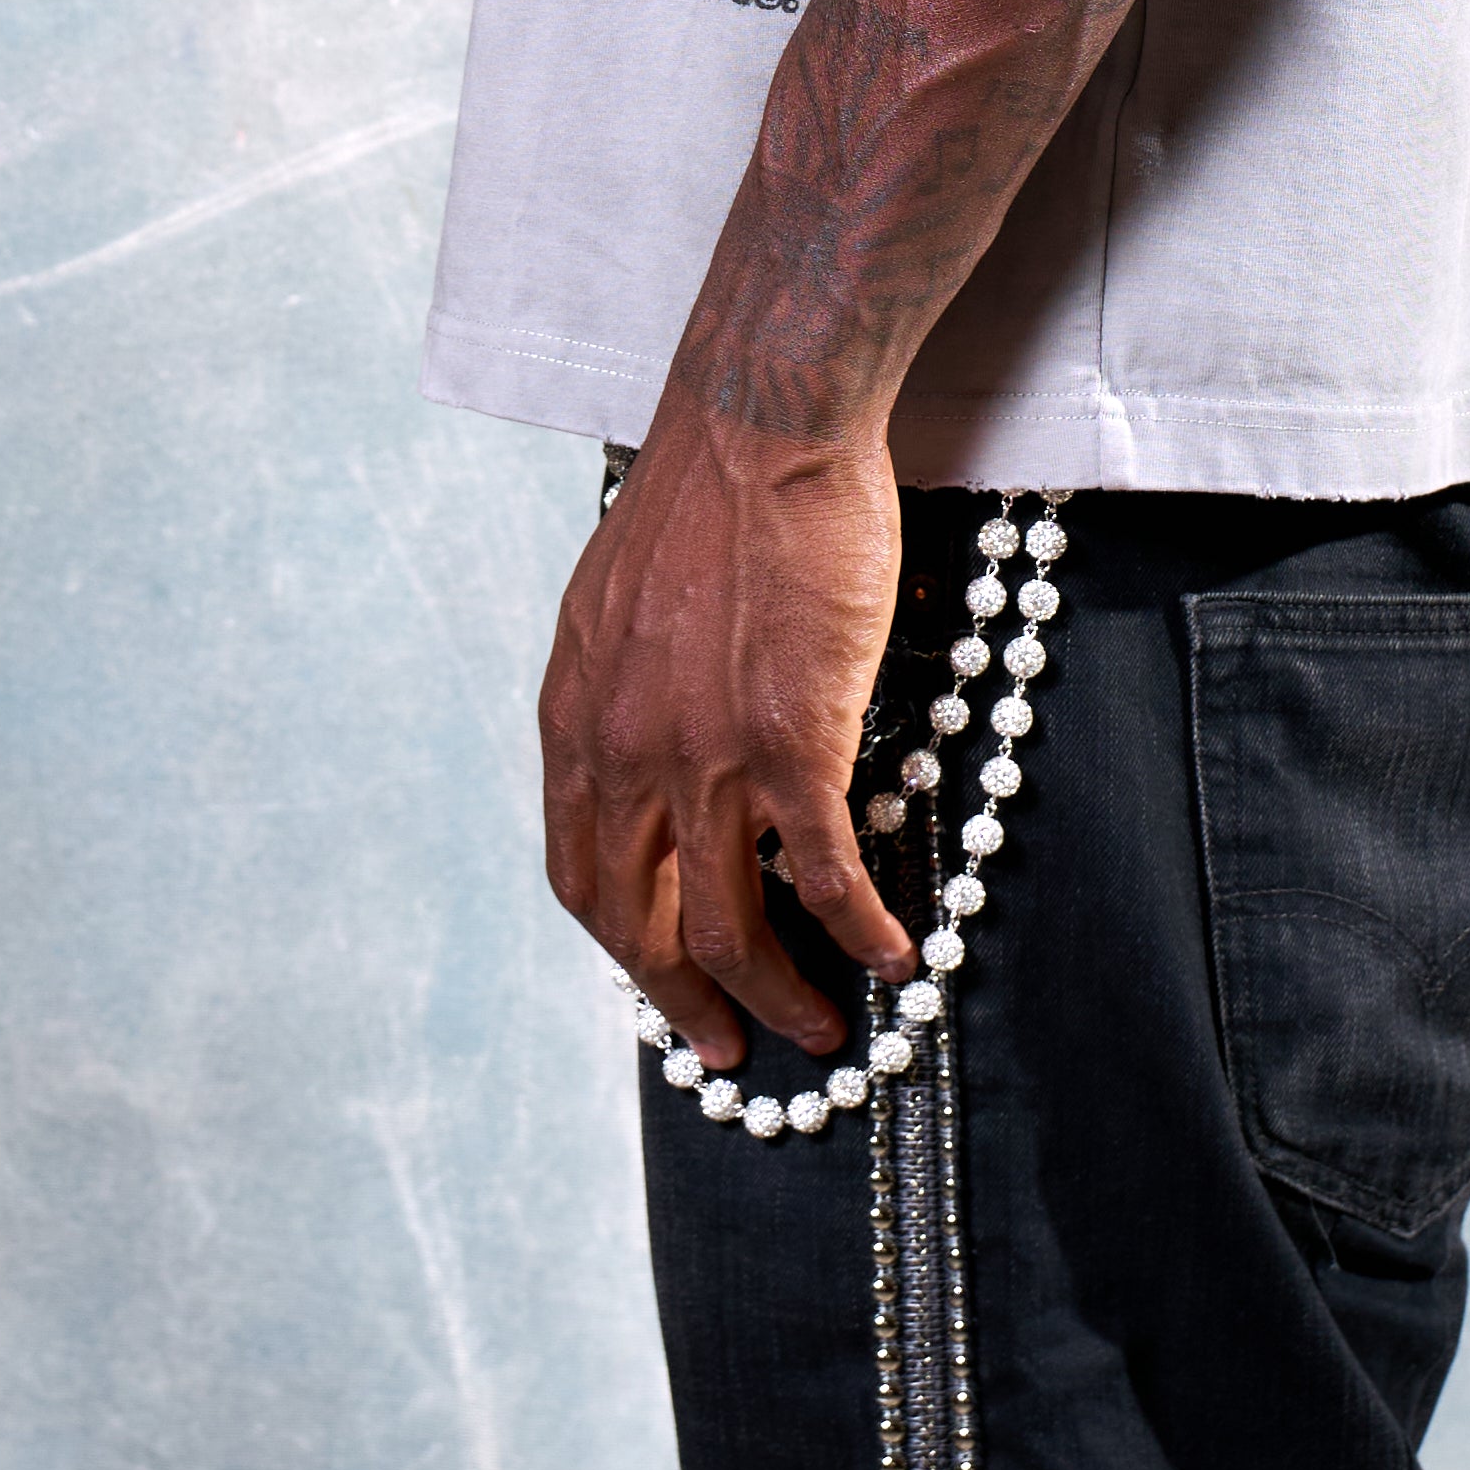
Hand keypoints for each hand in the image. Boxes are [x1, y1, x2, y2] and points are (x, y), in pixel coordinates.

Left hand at [539, 375, 915, 1072]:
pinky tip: (893, 957)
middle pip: (636, 925)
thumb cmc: (710, 491)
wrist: (762, 422)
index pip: (580, 871)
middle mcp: (622, 751)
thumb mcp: (619, 603)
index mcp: (576, 718)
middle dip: (683, 1003)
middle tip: (727, 1047)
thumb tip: (655, 751)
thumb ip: (624, 692)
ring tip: (819, 1028)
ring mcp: (703, 755)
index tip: (662, 981)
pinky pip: (824, 876)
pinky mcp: (790, 742)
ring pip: (726, 923)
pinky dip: (859, 932)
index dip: (623, 944)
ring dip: (774, 994)